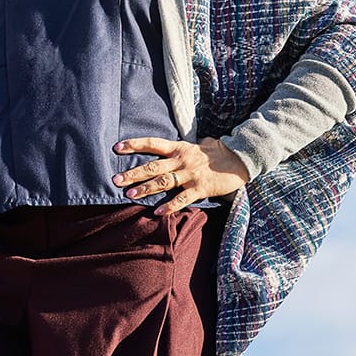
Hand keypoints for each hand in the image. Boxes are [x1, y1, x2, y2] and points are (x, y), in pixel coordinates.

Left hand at [114, 135, 249, 213]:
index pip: (152, 143)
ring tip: (129, 195)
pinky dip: (169, 206)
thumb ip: (181, 148)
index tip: (117, 148)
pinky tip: (157, 212)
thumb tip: (168, 148)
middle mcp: (182, 159)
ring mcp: (191, 174)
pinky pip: (182, 199)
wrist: (240, 159)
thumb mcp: (197, 144)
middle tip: (115, 180)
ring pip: (164, 182)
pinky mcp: (201, 188)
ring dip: (145, 189)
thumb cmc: (217, 152)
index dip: (134, 145)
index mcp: (179, 147)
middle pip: (153, 166)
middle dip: (133, 173)